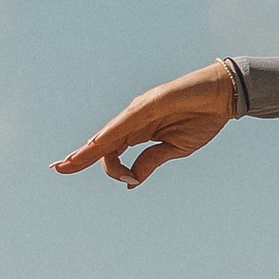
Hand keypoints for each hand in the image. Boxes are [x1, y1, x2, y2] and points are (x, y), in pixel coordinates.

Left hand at [55, 64, 236, 189]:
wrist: (222, 96)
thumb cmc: (201, 119)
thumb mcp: (175, 149)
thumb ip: (151, 162)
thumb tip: (130, 182)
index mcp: (139, 133)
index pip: (111, 152)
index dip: (109, 169)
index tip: (129, 181)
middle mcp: (133, 121)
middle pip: (101, 143)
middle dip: (78, 157)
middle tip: (56, 169)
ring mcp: (140, 111)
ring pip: (108, 134)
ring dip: (88, 150)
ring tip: (69, 163)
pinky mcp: (150, 103)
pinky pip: (126, 121)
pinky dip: (110, 133)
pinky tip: (96, 144)